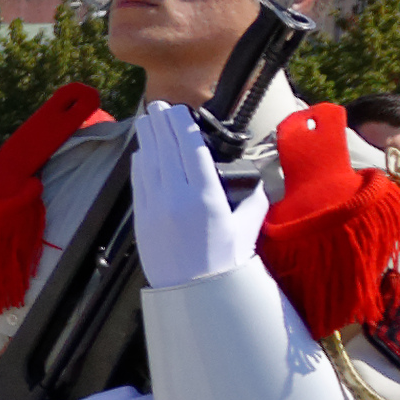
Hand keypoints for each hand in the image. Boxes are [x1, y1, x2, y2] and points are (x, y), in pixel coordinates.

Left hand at [129, 99, 264, 288]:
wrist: (195, 293)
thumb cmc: (225, 263)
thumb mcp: (246, 230)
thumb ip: (253, 203)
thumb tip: (260, 187)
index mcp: (206, 197)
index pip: (192, 150)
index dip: (182, 127)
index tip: (178, 110)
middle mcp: (178, 198)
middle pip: (167, 151)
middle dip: (161, 125)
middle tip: (156, 106)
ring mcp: (156, 208)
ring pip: (149, 164)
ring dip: (148, 140)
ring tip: (147, 120)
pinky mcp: (142, 219)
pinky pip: (139, 184)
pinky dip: (140, 165)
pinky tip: (142, 152)